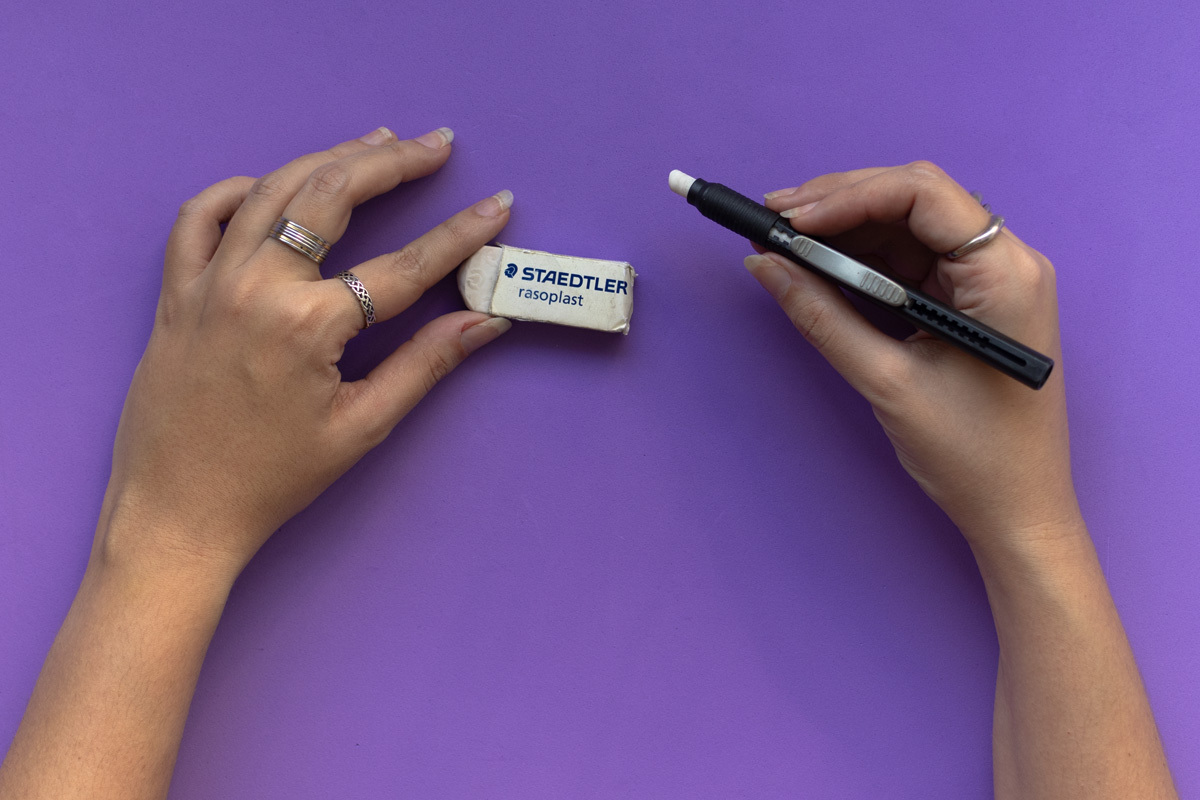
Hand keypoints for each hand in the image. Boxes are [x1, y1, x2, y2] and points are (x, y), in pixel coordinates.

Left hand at [98, 126, 513, 579]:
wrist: (177, 512)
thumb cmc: (272, 480)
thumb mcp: (361, 428)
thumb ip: (425, 365)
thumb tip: (484, 322)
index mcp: (307, 326)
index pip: (403, 266)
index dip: (459, 236)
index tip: (495, 206)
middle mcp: (255, 287)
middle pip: (333, 195)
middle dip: (393, 162)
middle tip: (436, 145)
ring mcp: (208, 283)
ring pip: (272, 189)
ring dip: (329, 157)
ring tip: (375, 142)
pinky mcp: (176, 292)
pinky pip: (199, 216)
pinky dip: (238, 190)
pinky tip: (274, 185)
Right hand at [747, 162, 1078, 544]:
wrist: (1018, 511)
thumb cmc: (973, 456)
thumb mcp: (886, 382)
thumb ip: (822, 316)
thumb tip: (766, 266)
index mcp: (1005, 273)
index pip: (923, 194)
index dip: (850, 195)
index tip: (790, 217)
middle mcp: (1006, 262)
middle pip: (915, 199)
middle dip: (840, 203)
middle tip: (773, 217)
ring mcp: (990, 280)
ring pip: (908, 225)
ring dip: (846, 228)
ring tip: (784, 238)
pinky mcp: (971, 301)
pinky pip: (912, 259)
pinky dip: (863, 259)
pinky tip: (819, 264)